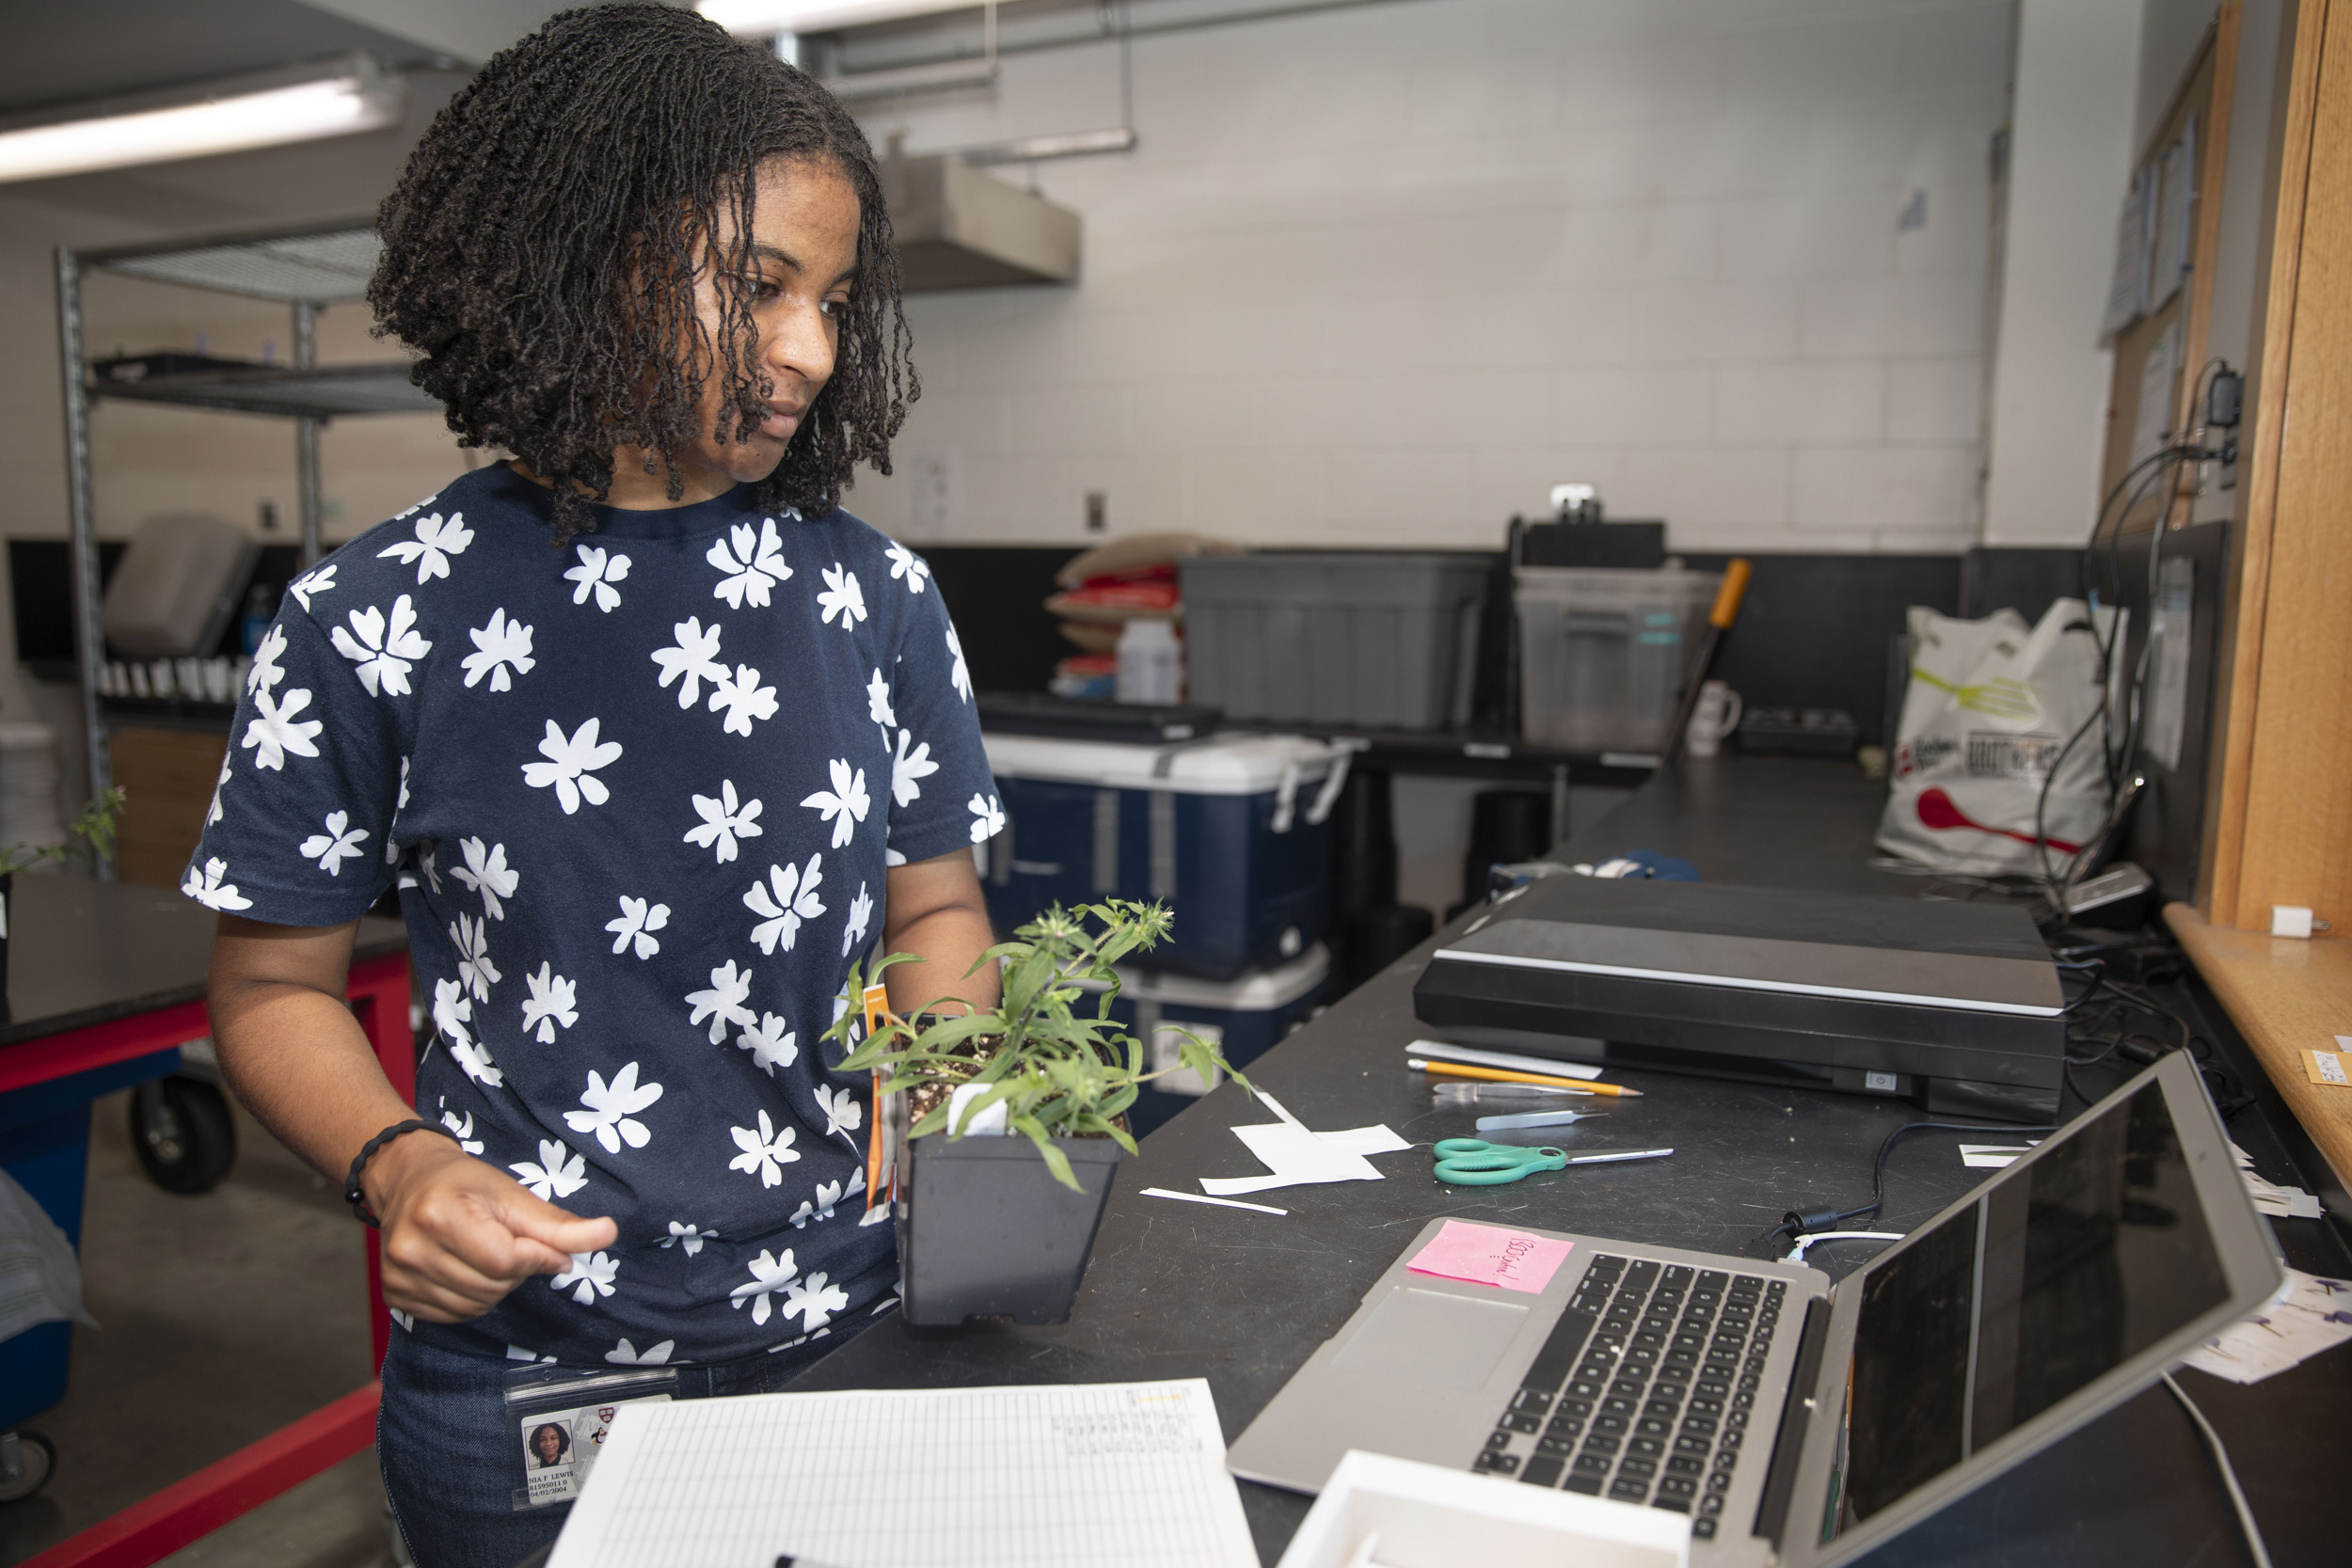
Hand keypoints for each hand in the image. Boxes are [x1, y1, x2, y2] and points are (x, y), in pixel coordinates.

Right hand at [365, 1131, 619, 1322]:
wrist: (409, 1180)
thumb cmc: (465, 1183)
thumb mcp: (513, 1193)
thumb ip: (558, 1223)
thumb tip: (608, 1234)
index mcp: (439, 1215)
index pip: (505, 1261)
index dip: (537, 1258)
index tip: (549, 1248)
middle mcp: (411, 1249)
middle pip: (491, 1286)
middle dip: (515, 1270)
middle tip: (508, 1242)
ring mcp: (399, 1275)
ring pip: (475, 1306)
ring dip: (495, 1287)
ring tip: (486, 1253)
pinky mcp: (395, 1294)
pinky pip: (453, 1316)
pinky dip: (472, 1299)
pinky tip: (467, 1270)